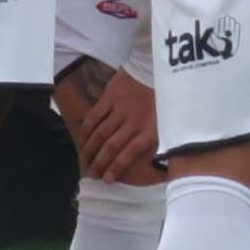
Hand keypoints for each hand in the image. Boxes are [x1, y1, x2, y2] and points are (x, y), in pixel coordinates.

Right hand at [80, 70, 161, 185]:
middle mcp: (133, 122)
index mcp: (149, 130)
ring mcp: (120, 109)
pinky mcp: (109, 98)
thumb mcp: (166, 124)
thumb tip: (163, 167)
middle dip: (99, 163)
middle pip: (111, 146)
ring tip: (84, 161)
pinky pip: (94, 117)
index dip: (116, 168)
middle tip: (91, 174)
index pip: (129, 153)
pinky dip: (86, 130)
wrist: (153, 70)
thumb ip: (160, 144)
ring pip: (100, 134)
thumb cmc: (161, 101)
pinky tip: (82, 140)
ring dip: (90, 149)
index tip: (107, 179)